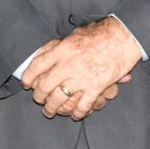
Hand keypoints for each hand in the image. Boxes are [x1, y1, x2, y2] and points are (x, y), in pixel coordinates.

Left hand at [21, 18, 140, 119]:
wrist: (123, 37)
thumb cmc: (101, 33)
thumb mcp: (75, 34)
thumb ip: (62, 45)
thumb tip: (51, 51)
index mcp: (61, 50)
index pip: (37, 66)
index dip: (28, 77)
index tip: (26, 84)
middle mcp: (67, 65)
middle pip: (45, 86)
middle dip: (39, 96)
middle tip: (38, 100)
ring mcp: (81, 78)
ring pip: (59, 99)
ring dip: (53, 108)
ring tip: (50, 112)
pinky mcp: (95, 88)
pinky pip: (82, 106)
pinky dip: (77, 113)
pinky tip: (75, 115)